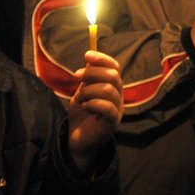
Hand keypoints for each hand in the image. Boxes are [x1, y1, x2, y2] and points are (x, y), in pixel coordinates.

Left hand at [67, 50, 122, 173]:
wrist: (77, 140)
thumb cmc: (81, 115)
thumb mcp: (82, 92)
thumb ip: (87, 79)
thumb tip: (89, 59)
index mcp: (112, 86)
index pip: (114, 67)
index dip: (102, 59)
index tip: (86, 55)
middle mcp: (118, 96)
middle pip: (113, 75)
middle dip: (92, 73)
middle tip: (76, 77)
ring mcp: (117, 109)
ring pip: (108, 90)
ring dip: (88, 91)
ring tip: (78, 98)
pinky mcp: (113, 122)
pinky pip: (107, 107)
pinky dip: (93, 104)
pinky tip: (85, 107)